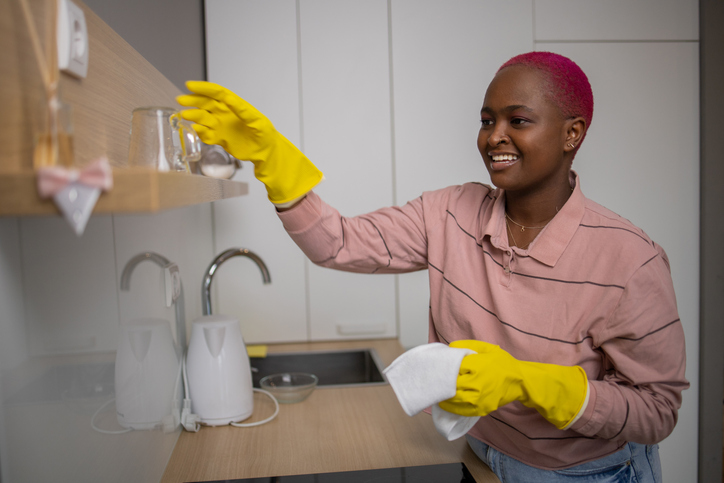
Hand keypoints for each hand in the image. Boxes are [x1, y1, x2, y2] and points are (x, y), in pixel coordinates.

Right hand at [177, 81, 322, 204]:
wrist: (266, 153)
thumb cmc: (265, 134)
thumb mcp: (256, 121)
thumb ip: (242, 110)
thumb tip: (228, 99)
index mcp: (235, 106)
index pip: (217, 93)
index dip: (203, 88)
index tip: (189, 85)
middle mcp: (226, 114)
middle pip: (206, 104)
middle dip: (193, 101)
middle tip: (181, 100)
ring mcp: (221, 126)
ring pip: (203, 119)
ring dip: (193, 117)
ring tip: (185, 116)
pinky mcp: (219, 139)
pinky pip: (206, 134)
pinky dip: (199, 133)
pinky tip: (195, 131)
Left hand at [438, 340, 587, 429]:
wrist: (521, 381)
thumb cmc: (502, 363)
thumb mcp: (486, 348)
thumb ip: (466, 346)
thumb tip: (449, 348)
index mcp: (477, 366)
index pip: (453, 367)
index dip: (445, 367)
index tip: (438, 367)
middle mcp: (477, 383)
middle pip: (451, 384)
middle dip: (442, 382)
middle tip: (433, 380)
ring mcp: (479, 398)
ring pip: (454, 399)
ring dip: (443, 396)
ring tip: (437, 392)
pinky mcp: (481, 408)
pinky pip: (461, 410)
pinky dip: (451, 407)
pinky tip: (446, 402)